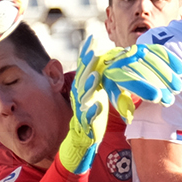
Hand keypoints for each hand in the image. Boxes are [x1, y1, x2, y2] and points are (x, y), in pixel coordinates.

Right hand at [58, 35, 108, 173]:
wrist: (80, 142)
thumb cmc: (90, 116)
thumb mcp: (94, 96)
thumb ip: (95, 81)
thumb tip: (101, 64)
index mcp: (83, 90)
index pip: (85, 70)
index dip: (88, 55)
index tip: (93, 40)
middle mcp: (80, 99)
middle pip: (83, 79)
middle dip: (88, 65)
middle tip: (93, 51)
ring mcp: (82, 112)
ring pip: (84, 97)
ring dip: (90, 86)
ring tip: (96, 76)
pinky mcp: (86, 126)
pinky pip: (89, 118)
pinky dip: (93, 112)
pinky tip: (99, 106)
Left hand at [98, 42, 181, 116]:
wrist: (112, 59)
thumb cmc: (116, 82)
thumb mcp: (114, 94)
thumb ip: (122, 105)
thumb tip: (129, 119)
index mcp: (114, 73)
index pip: (131, 81)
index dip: (145, 89)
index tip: (158, 98)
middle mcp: (125, 60)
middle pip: (145, 72)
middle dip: (160, 86)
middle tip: (171, 100)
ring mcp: (136, 51)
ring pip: (155, 62)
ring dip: (169, 75)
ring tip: (178, 89)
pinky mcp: (147, 46)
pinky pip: (160, 52)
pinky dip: (172, 61)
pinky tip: (181, 71)